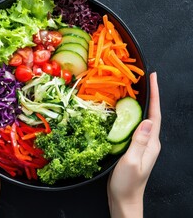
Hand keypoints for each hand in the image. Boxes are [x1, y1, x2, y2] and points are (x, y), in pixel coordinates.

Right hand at [108, 72, 160, 217]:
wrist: (124, 198)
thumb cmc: (128, 183)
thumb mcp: (132, 161)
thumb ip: (139, 141)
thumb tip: (147, 121)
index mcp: (151, 143)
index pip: (155, 115)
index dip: (155, 95)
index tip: (153, 78)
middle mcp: (149, 142)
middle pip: (151, 114)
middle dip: (149, 95)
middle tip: (143, 80)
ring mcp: (141, 145)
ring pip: (142, 119)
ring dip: (140, 104)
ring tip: (133, 91)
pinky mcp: (133, 148)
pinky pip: (133, 127)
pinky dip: (129, 116)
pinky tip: (122, 113)